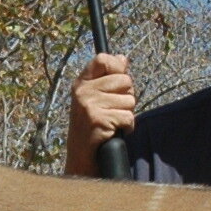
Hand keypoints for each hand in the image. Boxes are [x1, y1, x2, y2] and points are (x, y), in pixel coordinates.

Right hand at [64, 52, 135, 174]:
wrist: (81, 153)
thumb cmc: (91, 123)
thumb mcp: (94, 97)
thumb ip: (108, 78)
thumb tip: (122, 58)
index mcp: (82, 82)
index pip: (103, 59)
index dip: (117, 67)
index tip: (120, 78)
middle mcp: (83, 91)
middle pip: (124, 80)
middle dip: (127, 96)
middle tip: (115, 107)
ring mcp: (90, 105)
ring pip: (130, 101)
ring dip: (127, 113)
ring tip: (113, 120)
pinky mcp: (98, 120)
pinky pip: (128, 117)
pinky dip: (127, 126)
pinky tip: (115, 130)